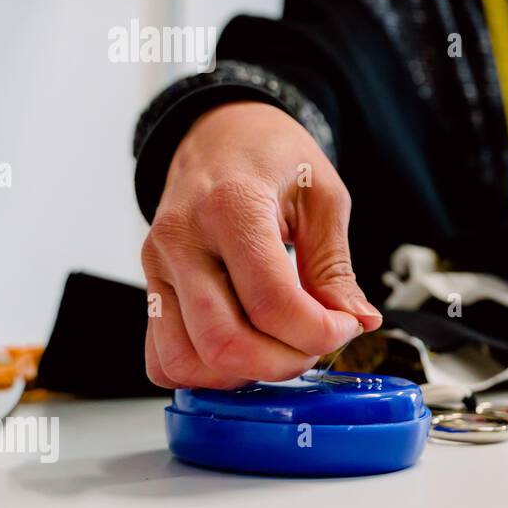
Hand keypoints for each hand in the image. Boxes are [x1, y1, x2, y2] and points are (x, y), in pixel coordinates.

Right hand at [141, 102, 381, 388]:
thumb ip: (335, 266)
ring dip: (244, 374)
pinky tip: (244, 351)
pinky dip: (204, 374)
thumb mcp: (322, 196)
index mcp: (232, 207)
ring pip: (187, 360)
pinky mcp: (149, 287)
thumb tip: (358, 320)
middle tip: (317, 344)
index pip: (272, 302)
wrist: (219, 132)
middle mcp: (183, 240)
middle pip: (226, 341)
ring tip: (281, 348)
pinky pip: (162, 358)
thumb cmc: (272, 157)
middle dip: (286, 361)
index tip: (346, 326)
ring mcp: (157, 267)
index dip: (320, 332)